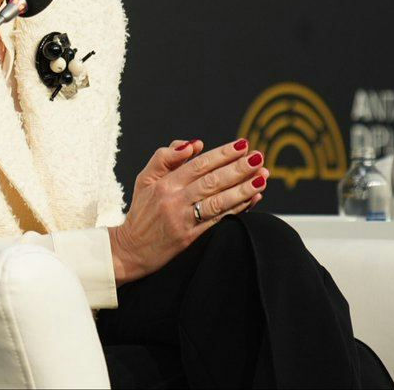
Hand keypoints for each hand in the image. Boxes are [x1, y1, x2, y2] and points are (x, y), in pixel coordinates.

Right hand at [108, 138, 268, 284]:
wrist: (131, 249)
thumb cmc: (142, 211)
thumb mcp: (145, 178)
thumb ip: (166, 157)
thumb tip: (193, 145)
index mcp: (164, 183)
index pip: (199, 164)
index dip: (222, 153)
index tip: (243, 144)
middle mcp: (174, 200)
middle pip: (212, 181)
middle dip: (238, 168)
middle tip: (258, 157)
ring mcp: (184, 220)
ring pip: (218, 201)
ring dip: (243, 188)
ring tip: (262, 176)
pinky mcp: (191, 237)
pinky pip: (219, 220)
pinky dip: (238, 209)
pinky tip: (253, 198)